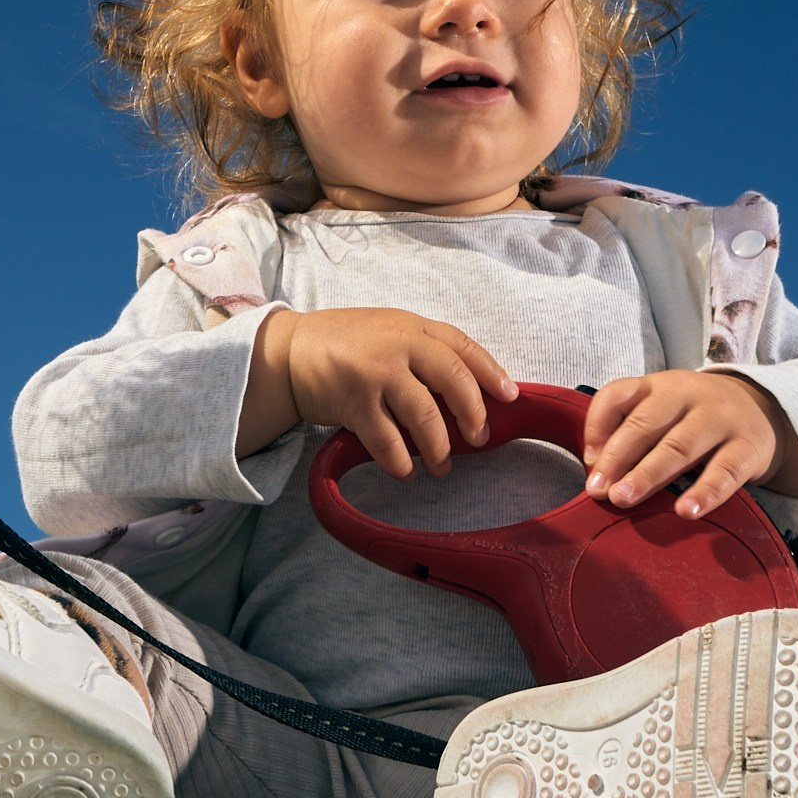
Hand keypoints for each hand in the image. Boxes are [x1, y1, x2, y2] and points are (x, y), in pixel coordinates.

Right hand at [239, 308, 517, 478]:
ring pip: (424, 416)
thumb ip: (421, 350)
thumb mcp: (386, 331)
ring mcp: (375, 373)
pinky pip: (386, 441)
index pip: (462, 347)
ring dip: (438, 448)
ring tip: (442, 466)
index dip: (491, 372)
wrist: (287, 353)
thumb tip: (466, 391)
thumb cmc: (342, 344)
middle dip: (473, 414)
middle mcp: (397, 345)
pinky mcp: (352, 402)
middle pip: (453, 380)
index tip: (510, 397)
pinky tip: (404, 471)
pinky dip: (399, 462)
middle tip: (479, 438)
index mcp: (410, 326)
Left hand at [581, 370, 797, 518]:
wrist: (762, 407)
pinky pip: (725, 471)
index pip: (618, 395)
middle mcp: (687, 395)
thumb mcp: (661, 409)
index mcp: (658, 385)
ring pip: (680, 446)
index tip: (589, 461)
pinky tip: (686, 511)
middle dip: (617, 458)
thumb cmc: (693, 415)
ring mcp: (720, 419)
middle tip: (599, 490)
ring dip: (649, 475)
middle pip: (645, 423)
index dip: (597, 427)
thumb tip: (596, 465)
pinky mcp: (749, 446)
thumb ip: (627, 428)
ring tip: (624, 498)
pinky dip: (705, 492)